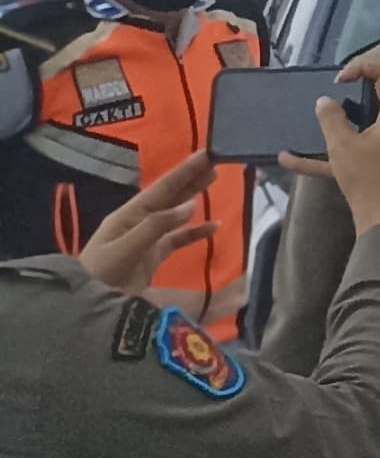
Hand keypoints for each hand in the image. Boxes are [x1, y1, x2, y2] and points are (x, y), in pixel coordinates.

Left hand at [78, 151, 219, 298]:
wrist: (86, 304)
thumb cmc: (102, 274)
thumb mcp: (126, 249)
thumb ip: (157, 226)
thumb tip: (192, 205)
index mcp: (129, 215)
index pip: (162, 188)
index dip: (184, 171)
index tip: (206, 153)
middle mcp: (139, 221)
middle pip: (169, 196)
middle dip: (191, 177)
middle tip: (215, 158)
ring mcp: (147, 238)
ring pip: (175, 213)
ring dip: (194, 196)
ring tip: (214, 178)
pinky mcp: (154, 255)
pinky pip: (178, 239)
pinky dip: (195, 232)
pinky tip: (213, 226)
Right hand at [289, 56, 379, 235]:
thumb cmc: (366, 178)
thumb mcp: (343, 145)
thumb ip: (331, 118)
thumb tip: (325, 101)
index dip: (364, 67)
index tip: (339, 79)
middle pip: (378, 95)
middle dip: (351, 90)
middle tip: (329, 92)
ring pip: (363, 123)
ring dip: (337, 120)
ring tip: (313, 116)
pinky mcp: (379, 161)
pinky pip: (353, 149)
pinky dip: (328, 152)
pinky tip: (290, 159)